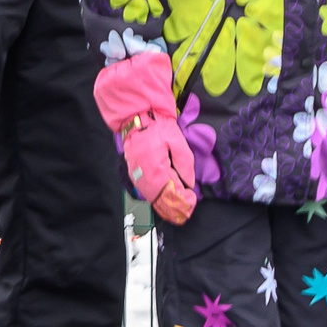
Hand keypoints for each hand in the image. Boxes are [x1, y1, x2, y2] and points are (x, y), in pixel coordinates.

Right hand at [94, 51, 195, 222]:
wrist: (136, 117)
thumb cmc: (157, 126)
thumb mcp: (177, 141)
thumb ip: (185, 164)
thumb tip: (189, 183)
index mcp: (156, 169)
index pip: (171, 194)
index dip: (183, 201)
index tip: (192, 200)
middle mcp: (144, 177)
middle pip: (161, 200)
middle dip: (175, 207)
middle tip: (188, 209)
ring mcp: (137, 176)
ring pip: (152, 198)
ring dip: (166, 205)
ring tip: (179, 209)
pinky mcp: (134, 174)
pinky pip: (146, 191)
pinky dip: (157, 197)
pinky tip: (166, 200)